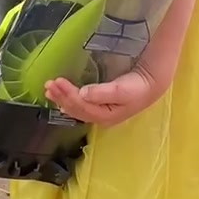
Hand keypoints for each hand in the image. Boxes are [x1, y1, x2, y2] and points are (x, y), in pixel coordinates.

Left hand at [44, 67, 162, 128]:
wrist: (150, 85)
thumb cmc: (136, 88)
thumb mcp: (121, 90)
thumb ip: (102, 92)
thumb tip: (83, 93)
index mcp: (104, 115)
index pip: (80, 107)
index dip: (67, 95)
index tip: (57, 81)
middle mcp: (99, 117)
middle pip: (75, 109)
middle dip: (61, 97)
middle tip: (48, 84)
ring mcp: (99, 112)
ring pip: (76, 108)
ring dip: (62, 99)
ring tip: (49, 89)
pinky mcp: (100, 105)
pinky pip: (80, 105)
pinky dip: (69, 100)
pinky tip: (62, 98)